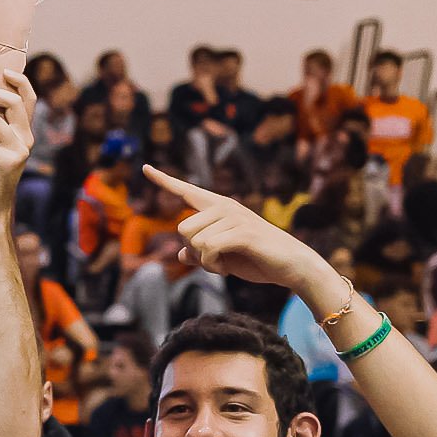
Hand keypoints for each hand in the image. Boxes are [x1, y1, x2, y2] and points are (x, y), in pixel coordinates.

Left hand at [143, 165, 329, 298]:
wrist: (291, 265)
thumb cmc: (257, 259)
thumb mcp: (222, 258)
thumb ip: (200, 254)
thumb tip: (181, 254)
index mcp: (218, 207)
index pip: (186, 191)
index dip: (164, 181)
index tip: (145, 168)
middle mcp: (224, 206)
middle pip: (182, 229)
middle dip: (194, 251)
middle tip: (218, 258)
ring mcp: (234, 217)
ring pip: (193, 241)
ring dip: (205, 261)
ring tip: (226, 261)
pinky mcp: (242, 231)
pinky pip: (208, 249)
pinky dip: (212, 265)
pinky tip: (226, 269)